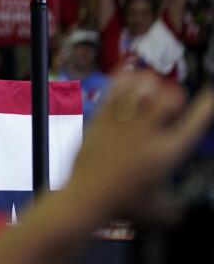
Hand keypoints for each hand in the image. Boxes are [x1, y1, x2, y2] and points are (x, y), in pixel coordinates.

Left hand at [66, 71, 213, 219]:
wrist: (86, 198)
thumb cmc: (122, 205)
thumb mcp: (156, 210)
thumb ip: (172, 210)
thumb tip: (180, 214)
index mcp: (166, 155)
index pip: (193, 125)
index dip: (205, 106)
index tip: (210, 94)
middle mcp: (147, 135)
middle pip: (166, 100)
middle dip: (173, 93)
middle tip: (171, 96)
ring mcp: (122, 125)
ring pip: (140, 91)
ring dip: (149, 84)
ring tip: (151, 82)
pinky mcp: (100, 120)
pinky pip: (114, 92)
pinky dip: (123, 80)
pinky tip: (128, 74)